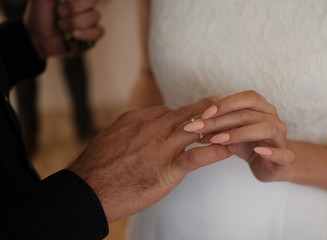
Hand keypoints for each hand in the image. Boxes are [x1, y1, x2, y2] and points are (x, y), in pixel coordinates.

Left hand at [24, 0, 103, 57]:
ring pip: (95, 17)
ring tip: (61, 26)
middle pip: (93, 0)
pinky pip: (99, 32)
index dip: (82, 1)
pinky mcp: (92, 35)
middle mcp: (84, 5)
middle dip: (74, 8)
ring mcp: (90, 20)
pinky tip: (74, 35)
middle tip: (60, 13)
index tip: (68, 3)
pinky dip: (86, 34)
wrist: (39, 39)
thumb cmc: (39, 16)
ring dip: (75, 23)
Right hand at [69, 98, 237, 221]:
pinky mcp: (167, 169)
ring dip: (217, 126)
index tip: (197, 114)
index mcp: (138, 118)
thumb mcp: (111, 135)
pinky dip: (215, 152)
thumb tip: (138, 127)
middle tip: (224, 104)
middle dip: (207, 108)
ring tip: (234, 122)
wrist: (88, 189)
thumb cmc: (96, 165)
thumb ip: (130, 129)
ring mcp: (161, 147)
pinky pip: (197, 157)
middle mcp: (152, 127)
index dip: (186, 113)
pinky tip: (228, 151)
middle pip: (187, 113)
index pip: (169, 111)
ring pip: (196, 129)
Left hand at [183, 90, 294, 181]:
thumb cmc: (247, 145)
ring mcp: (281, 137)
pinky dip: (272, 152)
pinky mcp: (286, 158)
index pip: (246, 98)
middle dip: (221, 120)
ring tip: (219, 140)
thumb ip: (216, 127)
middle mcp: (273, 118)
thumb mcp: (230, 133)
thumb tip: (193, 125)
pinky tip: (257, 151)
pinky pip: (284, 153)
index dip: (225, 104)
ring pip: (266, 128)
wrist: (268, 165)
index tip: (204, 114)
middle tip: (200, 128)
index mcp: (261, 108)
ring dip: (240, 133)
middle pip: (249, 113)